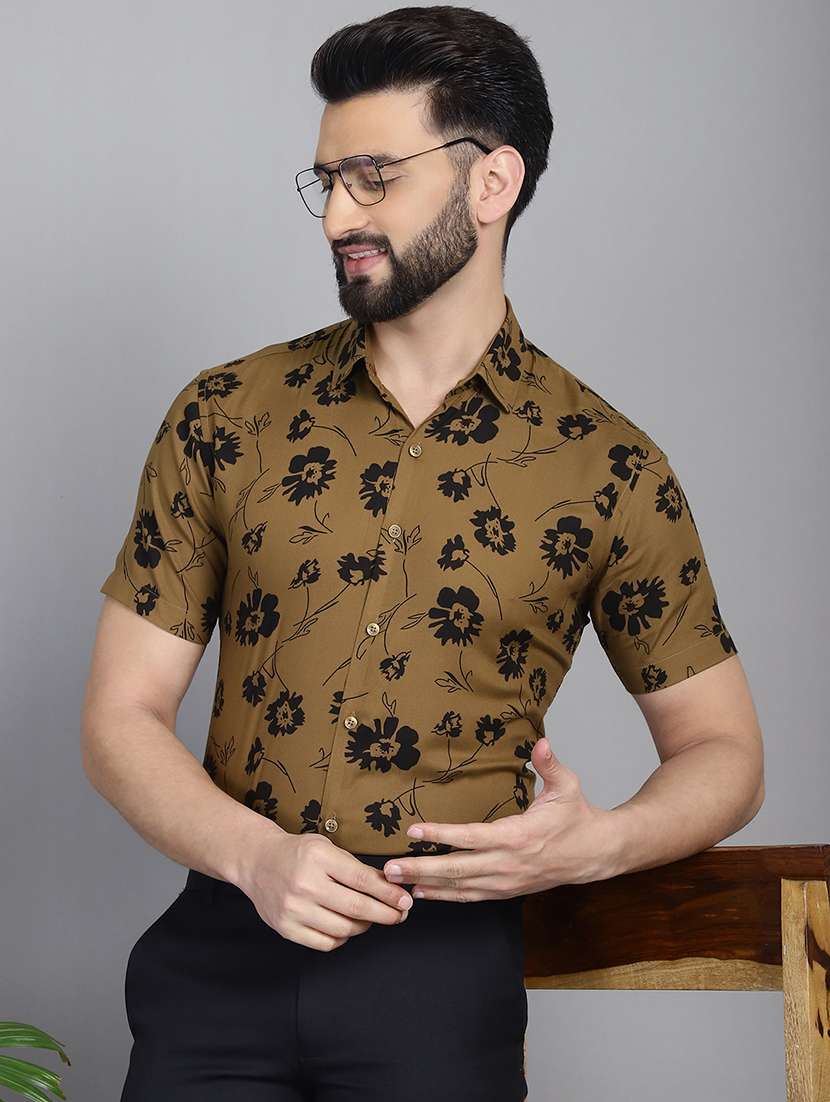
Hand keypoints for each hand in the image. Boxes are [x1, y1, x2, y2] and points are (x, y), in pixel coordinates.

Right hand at [239, 830, 413, 951]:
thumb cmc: (297, 853)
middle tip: (400, 915)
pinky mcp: (286, 929)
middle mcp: (304, 885)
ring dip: (364, 925)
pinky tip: (345, 926)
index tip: (405, 900)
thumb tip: (390, 887)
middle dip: (385, 914)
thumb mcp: (327, 848)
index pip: (362, 880)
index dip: (388, 893)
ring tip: (369, 917)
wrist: (257, 862)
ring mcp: (293, 909)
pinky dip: (342, 938)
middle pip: (356, 907)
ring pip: (343, 929)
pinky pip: (325, 943)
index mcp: (318, 858)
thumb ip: (356, 868)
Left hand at [382, 737, 616, 901]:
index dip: (441, 835)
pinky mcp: (507, 890)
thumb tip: (541, 742)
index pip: (472, 837)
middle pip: (457, 869)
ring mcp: (506, 881)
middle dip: (421, 869)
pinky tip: (422, 893)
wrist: (595, 854)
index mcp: (518, 836)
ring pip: (460, 887)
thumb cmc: (577, 817)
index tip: (414, 831)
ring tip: (395, 882)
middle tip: (389, 869)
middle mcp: (507, 863)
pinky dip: (446, 896)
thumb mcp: (567, 786)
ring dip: (427, 885)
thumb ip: (550, 764)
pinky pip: (471, 896)